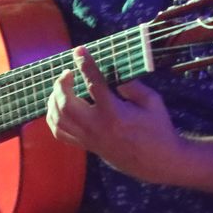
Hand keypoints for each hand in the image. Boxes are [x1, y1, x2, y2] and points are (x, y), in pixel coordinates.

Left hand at [45, 46, 182, 181]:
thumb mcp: (152, 102)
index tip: (79, 50)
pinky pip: (60, 133)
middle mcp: (97, 127)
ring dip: (54, 99)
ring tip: (62, 87)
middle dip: (61, 84)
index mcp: (115, 113)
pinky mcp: (87, 146)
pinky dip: (53, 117)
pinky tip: (59, 106)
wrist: (157, 161)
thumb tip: (114, 73)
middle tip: (68, 73)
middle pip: (66, 103)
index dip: (85, 64)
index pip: (94, 84)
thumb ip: (132, 86)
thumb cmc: (158, 129)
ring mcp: (89, 138)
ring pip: (58, 118)